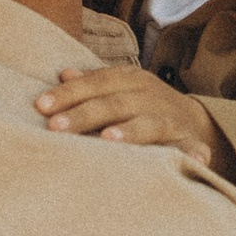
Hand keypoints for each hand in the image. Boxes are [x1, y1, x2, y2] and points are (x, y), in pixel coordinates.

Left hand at [35, 62, 227, 168]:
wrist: (195, 121)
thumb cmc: (143, 107)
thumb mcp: (120, 89)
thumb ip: (92, 84)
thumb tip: (63, 75)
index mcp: (131, 80)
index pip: (97, 84)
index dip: (69, 94)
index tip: (41, 106)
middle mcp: (151, 97)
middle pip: (115, 104)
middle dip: (85, 115)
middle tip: (55, 128)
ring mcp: (172, 120)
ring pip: (151, 124)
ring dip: (131, 131)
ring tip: (109, 139)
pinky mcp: (192, 143)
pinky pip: (193, 149)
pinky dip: (192, 154)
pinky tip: (190, 160)